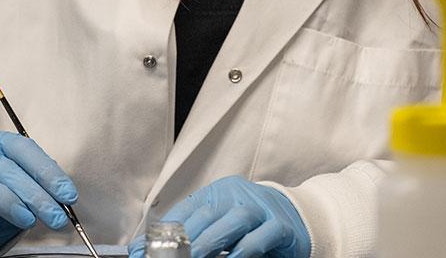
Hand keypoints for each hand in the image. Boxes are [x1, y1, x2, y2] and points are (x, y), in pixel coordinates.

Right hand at [0, 129, 79, 257]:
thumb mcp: (21, 181)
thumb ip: (39, 185)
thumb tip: (64, 201)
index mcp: (1, 141)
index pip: (26, 150)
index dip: (49, 173)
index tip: (68, 196)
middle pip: (6, 169)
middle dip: (36, 196)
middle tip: (56, 217)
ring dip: (8, 203)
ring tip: (28, 221)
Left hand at [129, 176, 309, 257]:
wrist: (302, 218)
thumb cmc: (255, 224)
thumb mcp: (222, 226)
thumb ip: (193, 235)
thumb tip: (145, 249)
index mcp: (219, 193)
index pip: (186, 209)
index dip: (163, 230)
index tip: (143, 249)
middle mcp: (238, 196)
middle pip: (207, 214)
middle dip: (184, 239)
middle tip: (168, 257)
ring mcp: (262, 208)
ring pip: (234, 220)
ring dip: (211, 241)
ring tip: (194, 257)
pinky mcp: (281, 226)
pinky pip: (261, 237)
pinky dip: (245, 249)